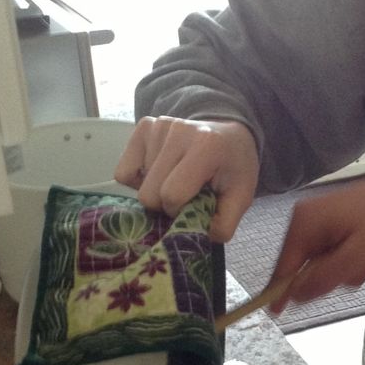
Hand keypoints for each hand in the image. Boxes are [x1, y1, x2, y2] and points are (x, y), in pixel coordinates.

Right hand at [114, 116, 258, 241]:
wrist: (230, 136)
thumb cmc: (233, 169)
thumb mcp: (241, 199)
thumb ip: (222, 225)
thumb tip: (188, 238)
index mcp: (207, 147)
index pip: (172, 194)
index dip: (179, 210)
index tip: (193, 204)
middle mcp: (179, 130)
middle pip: (149, 193)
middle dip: (164, 204)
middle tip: (183, 196)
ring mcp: (158, 126)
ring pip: (136, 184)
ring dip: (154, 190)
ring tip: (175, 179)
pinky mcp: (143, 126)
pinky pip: (123, 171)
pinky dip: (138, 180)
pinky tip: (160, 173)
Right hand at [268, 170, 364, 306]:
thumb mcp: (358, 255)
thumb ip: (325, 276)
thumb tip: (295, 295)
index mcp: (305, 221)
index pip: (285, 265)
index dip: (280, 291)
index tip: (275, 312)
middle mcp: (306, 217)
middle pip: (304, 265)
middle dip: (330, 274)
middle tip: (358, 267)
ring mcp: (319, 219)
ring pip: (321, 262)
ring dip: (343, 269)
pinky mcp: (332, 223)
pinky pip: (331, 253)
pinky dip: (348, 259)